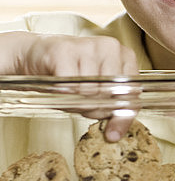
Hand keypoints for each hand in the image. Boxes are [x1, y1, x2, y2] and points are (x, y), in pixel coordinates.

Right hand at [0, 31, 138, 140]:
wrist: (34, 54)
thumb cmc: (71, 73)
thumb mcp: (97, 90)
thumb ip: (111, 108)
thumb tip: (114, 135)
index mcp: (125, 55)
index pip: (133, 92)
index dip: (122, 117)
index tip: (112, 134)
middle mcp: (111, 47)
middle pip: (110, 94)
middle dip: (95, 109)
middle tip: (81, 104)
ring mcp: (89, 45)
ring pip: (89, 91)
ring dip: (76, 102)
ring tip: (70, 92)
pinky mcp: (65, 50)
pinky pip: (69, 87)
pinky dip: (63, 94)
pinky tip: (59, 86)